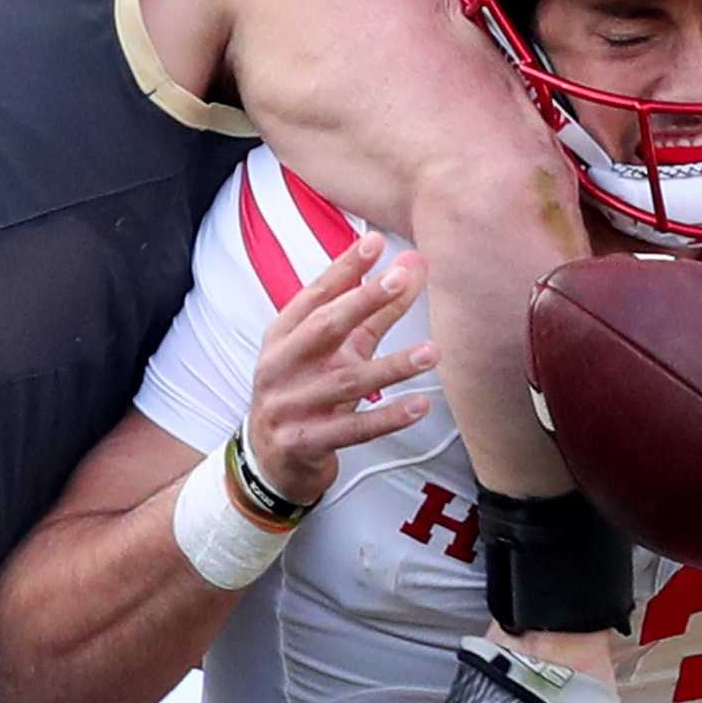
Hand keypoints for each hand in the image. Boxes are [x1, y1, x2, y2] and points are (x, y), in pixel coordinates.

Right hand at [246, 231, 437, 504]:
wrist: (270, 460)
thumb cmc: (307, 393)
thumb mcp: (335, 351)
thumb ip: (372, 313)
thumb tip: (410, 269)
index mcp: (283, 336)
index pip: (315, 295)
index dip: (344, 268)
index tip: (375, 243)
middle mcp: (281, 366)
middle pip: (324, 328)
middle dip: (362, 300)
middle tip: (399, 279)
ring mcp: (290, 406)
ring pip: (346, 382)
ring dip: (392, 366)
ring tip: (431, 352)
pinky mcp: (304, 442)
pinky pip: (352, 429)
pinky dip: (387, 417)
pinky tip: (419, 405)